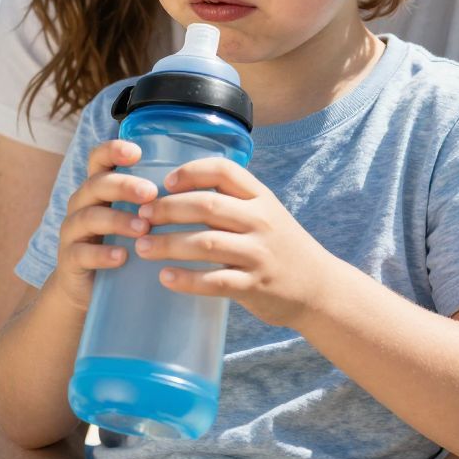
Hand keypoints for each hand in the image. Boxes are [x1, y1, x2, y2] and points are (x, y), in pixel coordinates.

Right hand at [50, 138, 158, 311]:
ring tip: (143, 229)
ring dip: (117, 220)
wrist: (91, 289)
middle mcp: (82, 203)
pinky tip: (122, 257)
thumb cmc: (124, 246)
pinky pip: (81, 253)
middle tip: (151, 194)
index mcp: (99, 188)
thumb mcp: (138, 219)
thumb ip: (157, 202)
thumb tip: (205, 187)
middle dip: (124, 186)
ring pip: (89, 217)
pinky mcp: (69, 259)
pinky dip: (102, 254)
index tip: (137, 152)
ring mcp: (73, 231)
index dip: (113, 150)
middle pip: (96, 184)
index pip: (99, 158)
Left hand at [131, 157, 334, 327]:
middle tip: (141, 216)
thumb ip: (233, 200)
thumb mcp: (266, 212)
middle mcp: (260, 221)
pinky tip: (165, 278)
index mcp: (260, 197)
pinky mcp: (254, 286)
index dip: (190, 172)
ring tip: (142, 247)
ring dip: (167, 245)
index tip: (164, 183)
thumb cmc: (280, 246)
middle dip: (167, 209)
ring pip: (205, 243)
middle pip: (207, 206)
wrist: (318, 288)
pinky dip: (186, 280)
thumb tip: (177, 191)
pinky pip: (214, 282)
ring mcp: (258, 254)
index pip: (223, 171)